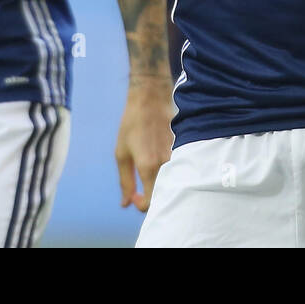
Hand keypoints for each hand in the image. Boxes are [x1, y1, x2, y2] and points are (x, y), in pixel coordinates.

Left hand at [115, 77, 174, 211]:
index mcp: (149, 167)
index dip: (140, 204)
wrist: (150, 100)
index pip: (150, 203)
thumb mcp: (122, 153)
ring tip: (148, 173)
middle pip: (163, 196)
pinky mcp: (182, 152)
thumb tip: (126, 203)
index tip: (134, 194)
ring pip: (171, 185)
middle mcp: (166, 166)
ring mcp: (176, 159)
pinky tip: (158, 162)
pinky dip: (168, 175)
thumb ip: (125, 181)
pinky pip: (177, 172)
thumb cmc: (132, 126)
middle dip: (151, 197)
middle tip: (140, 188)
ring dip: (159, 186)